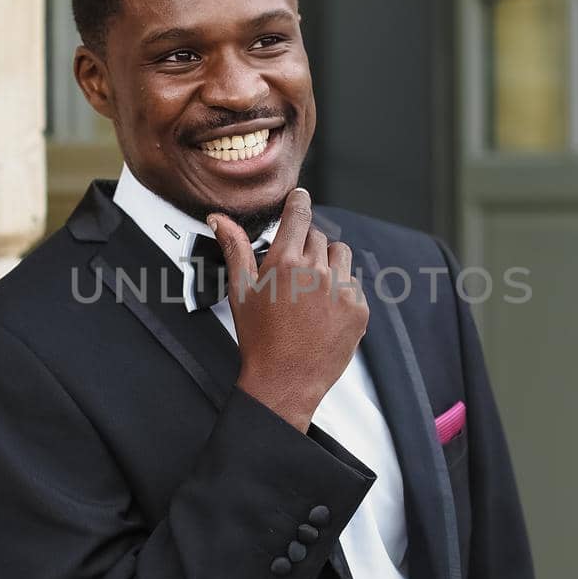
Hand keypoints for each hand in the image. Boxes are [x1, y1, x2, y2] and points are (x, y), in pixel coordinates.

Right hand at [209, 187, 368, 432]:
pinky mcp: (359, 309)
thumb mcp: (241, 291)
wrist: (285, 381)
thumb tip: (218, 219)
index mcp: (285, 262)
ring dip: (329, 264)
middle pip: (319, 236)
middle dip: (307, 246)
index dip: (300, 201)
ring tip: (311, 291)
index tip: (301, 196)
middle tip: (294, 273)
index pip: (300, 214)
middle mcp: (316, 271)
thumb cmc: (259, 339)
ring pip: (341, 256)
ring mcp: (342, 290)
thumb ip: (234, 248)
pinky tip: (323, 311)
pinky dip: (342, 291)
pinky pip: (355, 285)